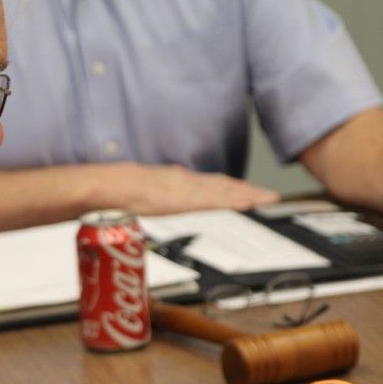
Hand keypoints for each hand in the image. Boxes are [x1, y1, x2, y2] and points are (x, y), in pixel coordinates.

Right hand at [92, 163, 279, 214]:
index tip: (249, 192)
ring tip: (268, 199)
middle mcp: (187, 181)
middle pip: (224, 185)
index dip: (231, 188)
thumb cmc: (120, 192)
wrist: (112, 187)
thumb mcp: (141, 195)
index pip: (210, 184)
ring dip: (248, 194)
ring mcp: (189, 189)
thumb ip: (153, 198)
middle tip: (270, 195)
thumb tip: (154, 203)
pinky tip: (248, 203)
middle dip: (248, 190)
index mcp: (177, 180)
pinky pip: (218, 201)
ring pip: (225, 191)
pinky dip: (235, 201)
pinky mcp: (187, 199)